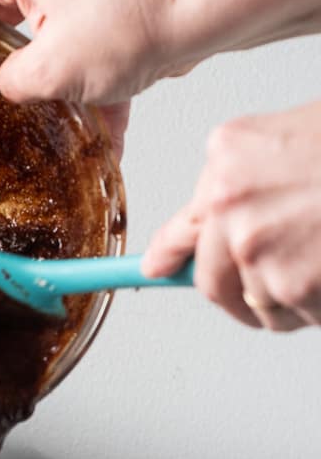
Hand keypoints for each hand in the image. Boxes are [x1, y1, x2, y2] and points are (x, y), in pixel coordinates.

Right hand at [0, 0, 188, 157]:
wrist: (201, 16)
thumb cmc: (128, 25)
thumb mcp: (48, 70)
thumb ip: (9, 84)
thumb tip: (6, 90)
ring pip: (44, 42)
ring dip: (46, 87)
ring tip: (27, 125)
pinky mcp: (109, 8)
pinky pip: (84, 53)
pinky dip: (89, 92)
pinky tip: (98, 143)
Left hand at [142, 100, 320, 330]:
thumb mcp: (288, 141)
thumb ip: (243, 184)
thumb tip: (207, 226)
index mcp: (226, 161)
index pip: (183, 226)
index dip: (170, 256)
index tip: (154, 271)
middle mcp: (228, 204)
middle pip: (211, 281)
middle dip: (237, 292)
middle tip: (273, 286)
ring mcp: (257, 249)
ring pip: (256, 303)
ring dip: (288, 298)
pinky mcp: (291, 286)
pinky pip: (292, 317)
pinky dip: (315, 307)